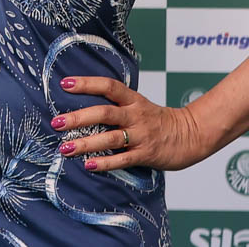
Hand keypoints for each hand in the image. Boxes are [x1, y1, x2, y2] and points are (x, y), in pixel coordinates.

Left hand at [51, 76, 214, 171]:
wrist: (191, 135)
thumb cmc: (158, 120)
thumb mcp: (138, 105)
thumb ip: (115, 104)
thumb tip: (80, 106)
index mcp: (133, 100)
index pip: (108, 86)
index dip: (87, 83)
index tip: (65, 83)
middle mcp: (135, 115)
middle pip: (104, 113)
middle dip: (78, 118)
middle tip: (56, 122)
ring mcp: (141, 135)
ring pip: (111, 138)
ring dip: (86, 143)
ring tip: (65, 148)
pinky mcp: (146, 154)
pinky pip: (123, 159)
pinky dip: (105, 163)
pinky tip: (88, 165)